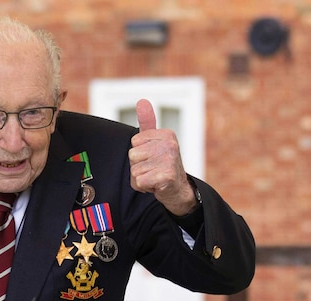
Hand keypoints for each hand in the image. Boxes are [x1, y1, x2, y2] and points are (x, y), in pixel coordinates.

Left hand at [128, 99, 196, 215]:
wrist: (177, 190)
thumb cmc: (163, 164)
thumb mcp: (155, 141)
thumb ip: (147, 122)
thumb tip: (142, 101)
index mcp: (167, 134)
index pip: (134, 142)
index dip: (139, 153)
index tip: (152, 157)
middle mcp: (170, 145)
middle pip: (132, 155)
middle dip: (138, 166)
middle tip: (153, 169)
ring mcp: (169, 160)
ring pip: (134, 170)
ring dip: (140, 178)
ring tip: (153, 177)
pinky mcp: (166, 176)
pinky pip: (139, 182)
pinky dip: (143, 187)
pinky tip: (155, 185)